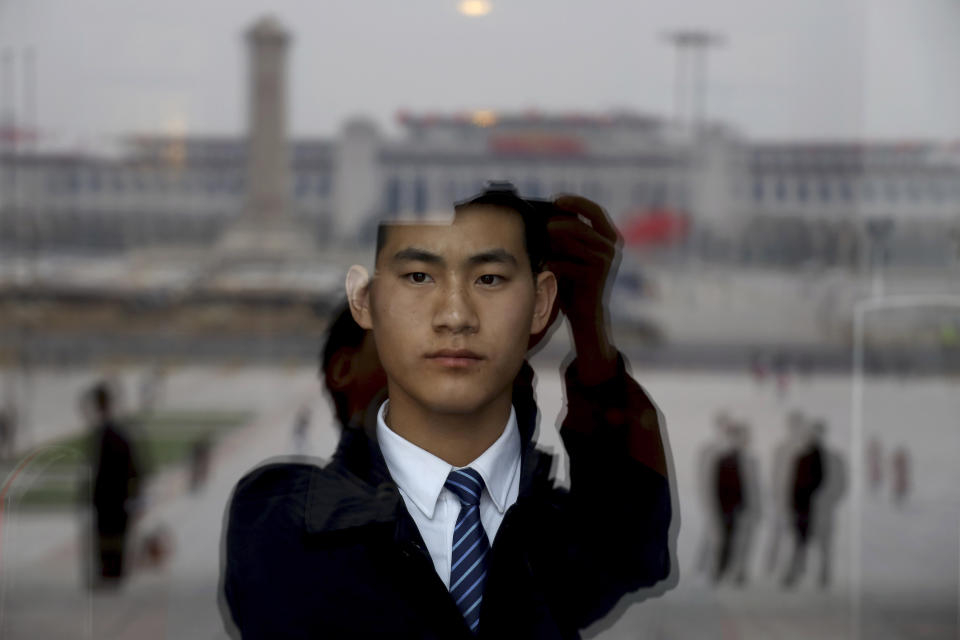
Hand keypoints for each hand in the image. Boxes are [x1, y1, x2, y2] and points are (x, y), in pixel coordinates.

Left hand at [546, 195, 620, 382]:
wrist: (584, 312)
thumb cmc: (573, 280)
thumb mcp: (571, 252)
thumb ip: (565, 234)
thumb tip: (543, 213)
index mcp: (609, 236)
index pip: (594, 210)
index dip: (575, 202)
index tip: (555, 200)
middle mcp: (610, 246)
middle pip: (578, 225)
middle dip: (556, 224)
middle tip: (541, 225)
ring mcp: (604, 260)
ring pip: (570, 242)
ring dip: (550, 244)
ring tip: (540, 248)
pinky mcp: (594, 276)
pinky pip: (564, 263)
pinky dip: (551, 264)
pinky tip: (544, 268)